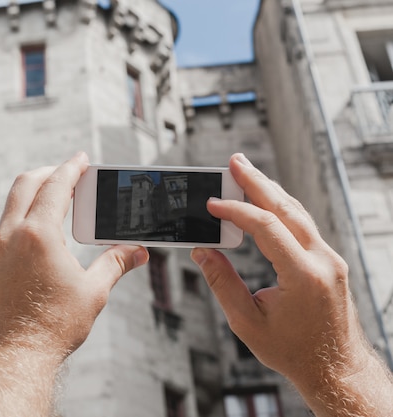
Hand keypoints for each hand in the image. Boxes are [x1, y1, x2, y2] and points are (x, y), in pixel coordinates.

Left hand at [0, 152, 148, 358]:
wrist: (12, 356)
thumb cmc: (52, 326)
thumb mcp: (92, 292)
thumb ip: (115, 264)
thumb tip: (138, 252)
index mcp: (38, 234)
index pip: (55, 186)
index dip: (71, 168)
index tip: (82, 159)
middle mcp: (12, 235)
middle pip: (26, 184)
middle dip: (49, 172)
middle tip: (70, 173)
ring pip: (13, 203)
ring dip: (35, 192)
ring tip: (59, 198)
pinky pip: (8, 223)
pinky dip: (25, 212)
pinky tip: (43, 229)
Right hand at [191, 153, 392, 415]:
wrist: (333, 368)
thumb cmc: (292, 350)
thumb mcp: (247, 322)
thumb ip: (223, 283)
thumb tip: (203, 251)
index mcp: (304, 276)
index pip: (266, 228)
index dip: (236, 211)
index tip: (212, 204)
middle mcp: (323, 261)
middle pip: (286, 209)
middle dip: (257, 182)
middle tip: (234, 161)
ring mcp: (330, 259)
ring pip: (298, 213)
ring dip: (271, 191)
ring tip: (246, 173)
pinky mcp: (328, 262)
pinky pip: (304, 226)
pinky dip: (282, 209)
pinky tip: (267, 201)